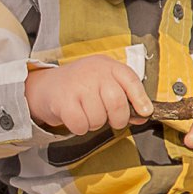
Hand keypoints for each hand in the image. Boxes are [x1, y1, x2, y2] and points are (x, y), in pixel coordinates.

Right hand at [25, 56, 150, 136]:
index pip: (130, 80)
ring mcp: (77, 85)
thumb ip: (125, 97)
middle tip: (110, 119)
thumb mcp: (105, 84)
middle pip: (117, 102)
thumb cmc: (82, 87)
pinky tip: (75, 117)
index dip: (141, 98)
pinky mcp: (63, 100)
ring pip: (98, 117)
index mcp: (107, 66)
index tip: (145, 112)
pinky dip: (80, 127)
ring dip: (94, 123)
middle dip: (117, 118)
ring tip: (86, 113)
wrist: (47, 86)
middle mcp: (93, 72)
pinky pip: (81, 124)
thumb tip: (143, 115)